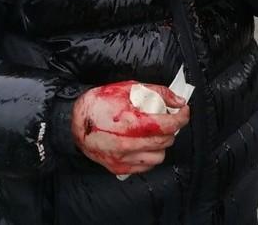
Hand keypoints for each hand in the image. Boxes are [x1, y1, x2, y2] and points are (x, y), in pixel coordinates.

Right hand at [72, 80, 189, 175]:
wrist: (74, 121)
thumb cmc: (100, 102)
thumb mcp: (129, 88)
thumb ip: (157, 92)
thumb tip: (179, 101)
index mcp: (131, 122)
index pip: (168, 125)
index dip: (181, 118)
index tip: (183, 112)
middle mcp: (128, 144)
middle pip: (165, 141)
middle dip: (171, 129)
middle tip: (166, 119)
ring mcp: (122, 158)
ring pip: (158, 157)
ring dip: (161, 144)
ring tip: (154, 133)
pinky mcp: (118, 167)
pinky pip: (145, 166)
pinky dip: (149, 155)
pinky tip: (144, 144)